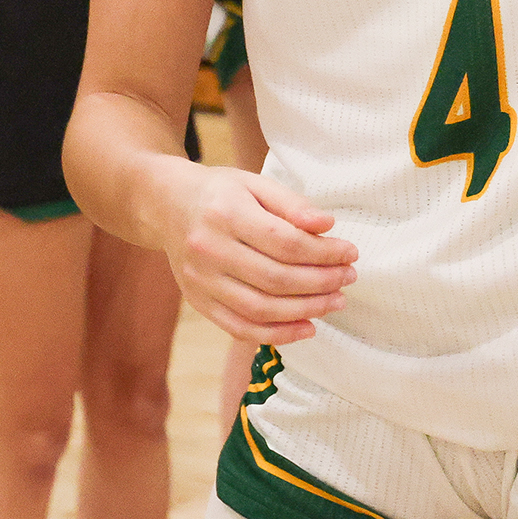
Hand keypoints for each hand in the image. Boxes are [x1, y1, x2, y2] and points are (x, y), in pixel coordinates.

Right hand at [158, 164, 356, 344]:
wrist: (167, 205)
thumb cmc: (220, 192)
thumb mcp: (255, 183)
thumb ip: (292, 204)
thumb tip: (327, 225)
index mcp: (226, 214)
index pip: (285, 242)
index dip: (324, 252)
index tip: (350, 253)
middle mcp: (209, 250)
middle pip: (275, 278)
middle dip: (321, 283)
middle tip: (348, 278)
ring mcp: (199, 281)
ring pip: (259, 308)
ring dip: (305, 310)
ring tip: (335, 302)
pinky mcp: (197, 302)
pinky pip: (239, 327)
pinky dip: (276, 334)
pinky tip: (306, 327)